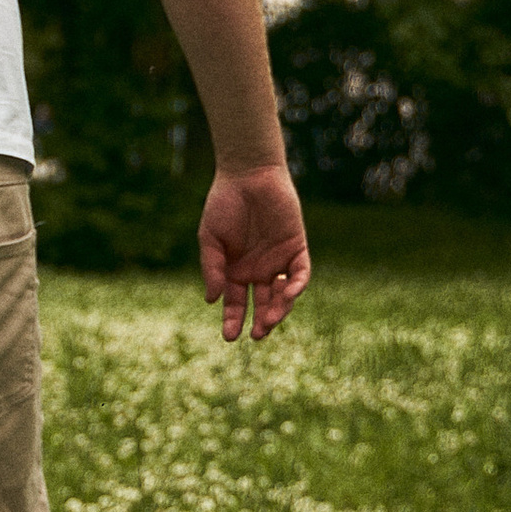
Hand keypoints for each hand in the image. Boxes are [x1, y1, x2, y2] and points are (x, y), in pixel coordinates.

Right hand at [199, 164, 310, 342]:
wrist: (248, 175)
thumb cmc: (224, 204)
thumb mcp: (210, 239)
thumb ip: (213, 268)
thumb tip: (212, 300)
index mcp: (235, 270)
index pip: (236, 303)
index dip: (233, 320)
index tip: (229, 336)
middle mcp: (258, 270)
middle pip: (262, 304)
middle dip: (261, 322)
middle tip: (257, 335)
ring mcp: (278, 261)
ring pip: (283, 295)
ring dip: (278, 310)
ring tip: (269, 321)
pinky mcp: (296, 248)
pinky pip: (300, 274)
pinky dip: (296, 287)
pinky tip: (287, 295)